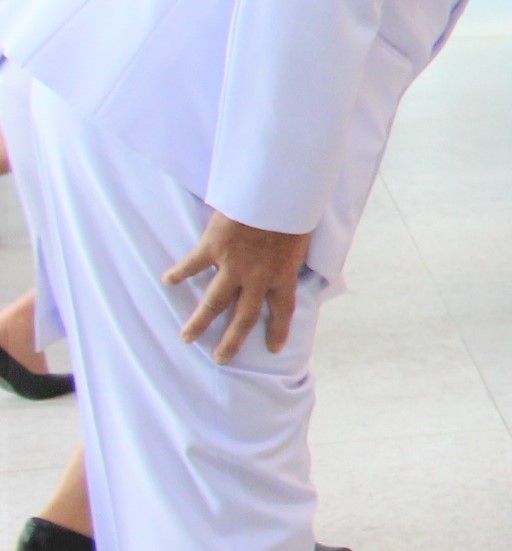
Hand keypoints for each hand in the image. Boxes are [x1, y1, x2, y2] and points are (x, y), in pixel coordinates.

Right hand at [163, 213, 313, 361]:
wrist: (274, 192)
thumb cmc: (293, 210)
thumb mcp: (304, 238)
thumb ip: (294, 254)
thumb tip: (296, 257)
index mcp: (283, 274)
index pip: (283, 309)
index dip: (279, 330)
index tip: (274, 349)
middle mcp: (258, 277)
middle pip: (243, 317)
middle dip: (232, 340)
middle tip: (221, 359)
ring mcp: (233, 265)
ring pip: (214, 302)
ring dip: (199, 322)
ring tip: (187, 337)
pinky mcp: (213, 248)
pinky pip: (192, 266)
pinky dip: (178, 273)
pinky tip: (168, 281)